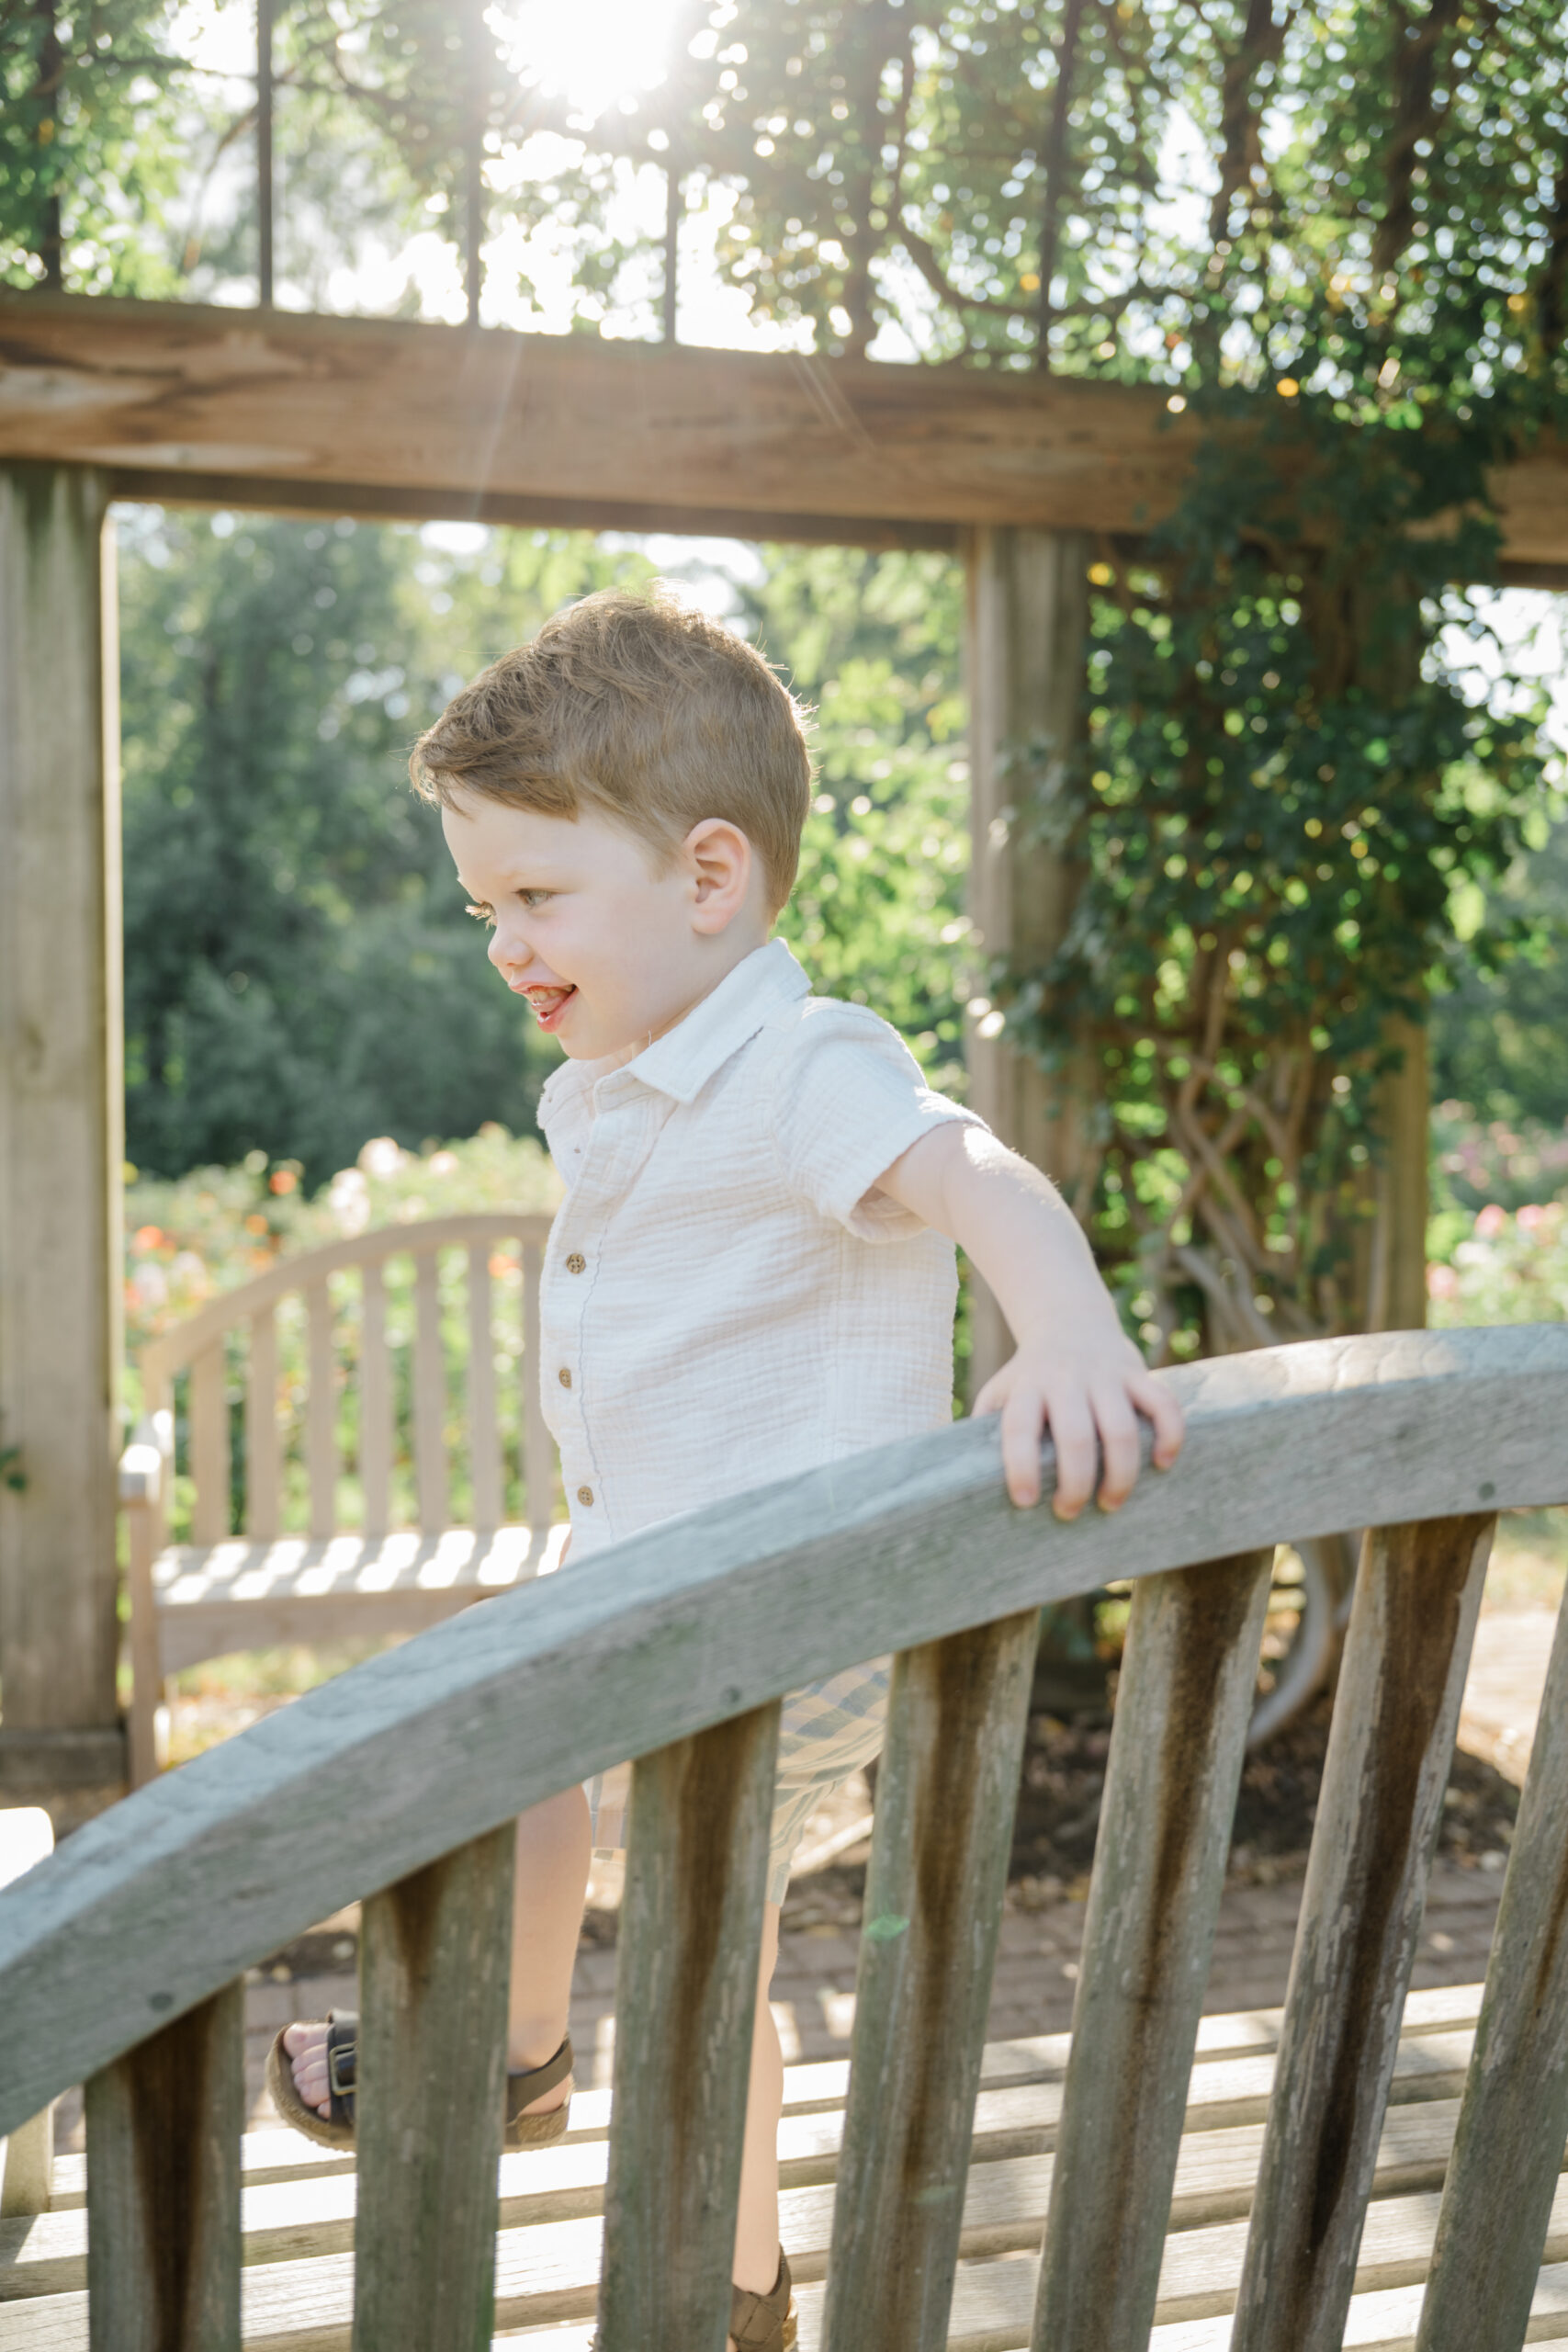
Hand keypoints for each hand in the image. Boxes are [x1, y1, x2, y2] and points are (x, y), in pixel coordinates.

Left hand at [974, 1327, 1183, 1518]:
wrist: (1070, 1321)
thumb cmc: (1029, 1375)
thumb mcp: (999, 1391)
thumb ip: (984, 1428)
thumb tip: (963, 1480)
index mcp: (1028, 1387)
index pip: (1019, 1427)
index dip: (1021, 1466)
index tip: (1026, 1501)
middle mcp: (1066, 1380)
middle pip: (1075, 1436)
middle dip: (1075, 1483)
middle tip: (1070, 1513)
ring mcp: (1106, 1376)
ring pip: (1121, 1428)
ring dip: (1121, 1474)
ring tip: (1111, 1504)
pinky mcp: (1138, 1374)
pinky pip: (1163, 1405)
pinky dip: (1170, 1435)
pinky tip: (1162, 1464)